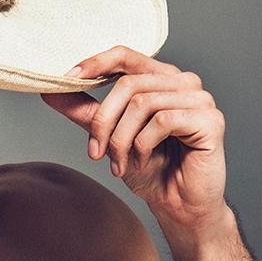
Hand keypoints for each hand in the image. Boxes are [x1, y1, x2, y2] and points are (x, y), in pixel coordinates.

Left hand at [40, 45, 227, 232]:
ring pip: (142, 104)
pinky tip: (142, 163)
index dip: (95, 64)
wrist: (176, 204)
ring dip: (121, 141)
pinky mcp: (210, 119)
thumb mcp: (110, 139)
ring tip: (120, 164)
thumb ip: (86, 113)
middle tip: (94, 153)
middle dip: (102, 122)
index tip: (66, 80)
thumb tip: (51, 91)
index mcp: (159, 80)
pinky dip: (143, 147)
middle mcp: (181, 82)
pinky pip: (163, 122)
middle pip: (128, 84)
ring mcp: (199, 98)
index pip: (125, 56)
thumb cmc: (149, 170)